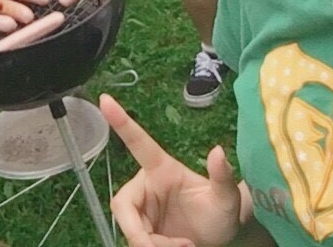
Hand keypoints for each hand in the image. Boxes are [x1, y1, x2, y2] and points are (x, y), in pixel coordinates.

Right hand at [101, 95, 242, 246]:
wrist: (219, 240)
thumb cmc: (222, 213)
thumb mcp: (227, 198)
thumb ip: (223, 178)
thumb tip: (218, 151)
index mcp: (161, 169)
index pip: (138, 143)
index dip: (121, 122)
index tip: (105, 99)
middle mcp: (146, 187)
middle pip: (123, 205)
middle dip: (139, 231)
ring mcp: (142, 210)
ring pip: (129, 228)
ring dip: (150, 244)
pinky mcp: (140, 229)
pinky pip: (136, 241)